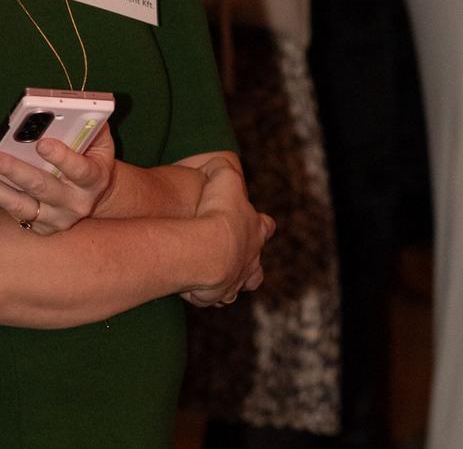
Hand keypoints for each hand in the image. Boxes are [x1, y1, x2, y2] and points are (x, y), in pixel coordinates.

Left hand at [0, 125, 116, 235]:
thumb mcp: (99, 142)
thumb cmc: (91, 159)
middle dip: (13, 170)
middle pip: (41, 187)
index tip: (42, 143)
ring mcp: (56, 218)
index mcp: (94, 179)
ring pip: (20, 205)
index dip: (62, 157)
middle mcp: (75, 203)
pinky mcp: (39, 227)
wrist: (93, 197)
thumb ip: (88, 125)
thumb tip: (71, 108)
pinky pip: (12, 211)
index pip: (80, 170)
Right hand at [179, 155, 274, 306]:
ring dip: (231, 279)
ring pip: (241, 283)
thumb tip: (219, 166)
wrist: (206, 248)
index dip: (260, 223)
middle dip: (247, 258)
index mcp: (256, 229)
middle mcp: (251, 257)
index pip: (266, 226)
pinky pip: (217, 297)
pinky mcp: (220, 295)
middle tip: (230, 252)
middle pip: (257, 262)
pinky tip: (196, 289)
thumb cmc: (217, 212)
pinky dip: (209, 293)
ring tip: (217, 276)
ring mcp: (238, 279)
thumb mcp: (223, 176)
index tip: (253, 221)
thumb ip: (223, 167)